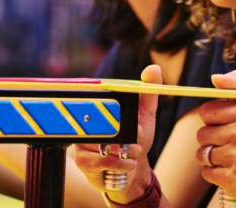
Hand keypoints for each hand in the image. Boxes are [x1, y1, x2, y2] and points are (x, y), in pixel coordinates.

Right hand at [73, 64, 161, 203]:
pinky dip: (119, 163)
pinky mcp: (82, 160)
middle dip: (126, 135)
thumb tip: (154, 67)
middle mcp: (86, 121)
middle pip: (102, 123)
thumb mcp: (146, 114)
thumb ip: (148, 91)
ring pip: (102, 143)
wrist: (131, 167)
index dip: (119, 112)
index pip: (100, 99)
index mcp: (99, 106)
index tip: (136, 125)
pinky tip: (128, 163)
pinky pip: (100, 160)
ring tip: (134, 152)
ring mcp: (81, 140)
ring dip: (125, 151)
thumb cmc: (136, 138)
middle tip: (138, 141)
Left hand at [196, 71, 235, 206]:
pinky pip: (207, 172)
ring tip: (235, 161)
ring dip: (213, 160)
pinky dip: (217, 175)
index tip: (230, 128)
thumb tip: (215, 77)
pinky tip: (235, 174)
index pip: (206, 111)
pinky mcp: (233, 179)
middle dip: (213, 142)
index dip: (215, 121)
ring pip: (202, 154)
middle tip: (234, 147)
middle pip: (201, 133)